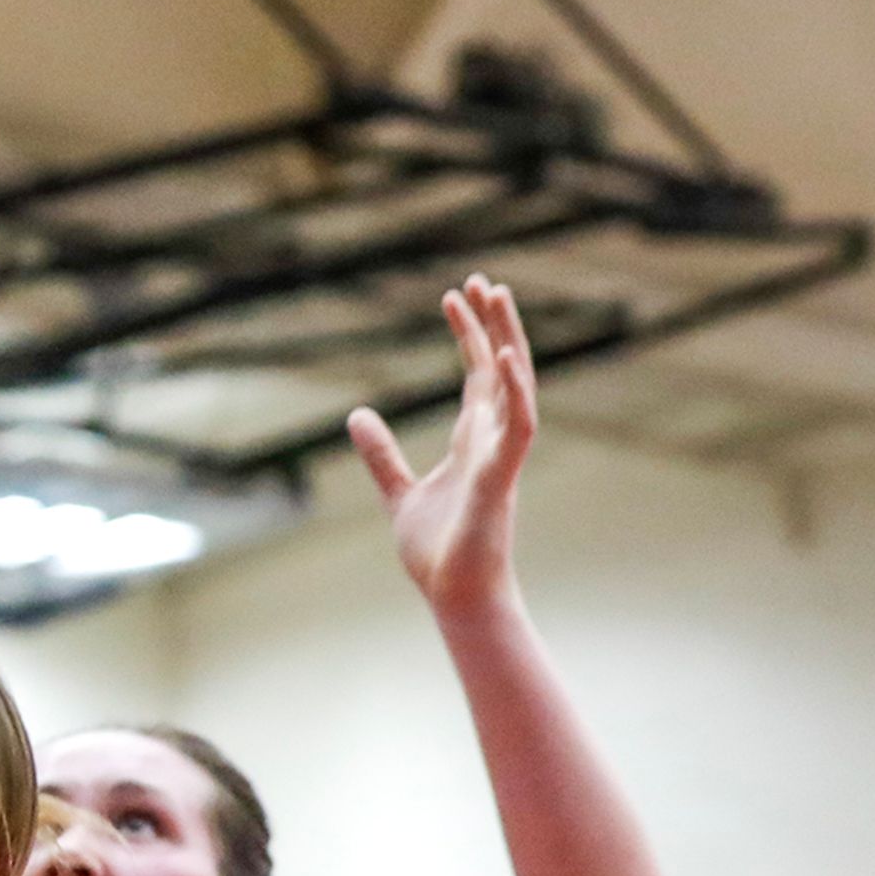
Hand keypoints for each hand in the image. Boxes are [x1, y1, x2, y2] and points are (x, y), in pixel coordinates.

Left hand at [351, 273, 535, 614]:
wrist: (454, 596)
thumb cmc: (438, 552)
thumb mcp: (397, 492)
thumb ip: (380, 454)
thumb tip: (358, 416)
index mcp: (470, 443)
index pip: (475, 377)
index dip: (469, 336)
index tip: (456, 297)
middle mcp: (491, 442)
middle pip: (497, 369)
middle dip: (492, 324)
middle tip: (481, 280)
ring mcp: (499, 456)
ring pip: (512, 385)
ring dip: (507, 340)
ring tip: (496, 297)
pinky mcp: (500, 477)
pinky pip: (517, 426)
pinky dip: (514, 390)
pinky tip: (504, 356)